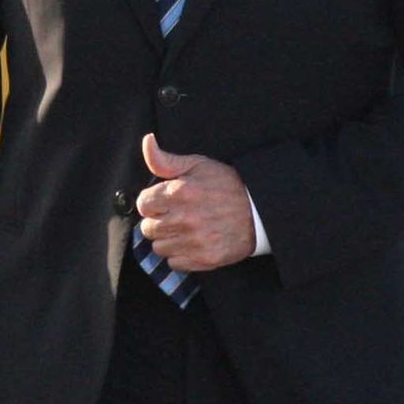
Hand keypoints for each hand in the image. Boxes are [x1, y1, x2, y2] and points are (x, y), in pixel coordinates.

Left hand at [134, 134, 254, 272]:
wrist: (259, 212)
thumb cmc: (226, 185)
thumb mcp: (198, 165)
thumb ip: (166, 159)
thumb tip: (147, 141)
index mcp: (180, 192)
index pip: (143, 204)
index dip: (152, 202)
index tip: (164, 202)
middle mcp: (184, 218)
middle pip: (147, 228)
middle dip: (158, 221)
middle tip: (176, 216)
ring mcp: (194, 241)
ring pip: (158, 247)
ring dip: (168, 239)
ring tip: (185, 229)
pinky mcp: (204, 259)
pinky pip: (174, 263)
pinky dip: (180, 255)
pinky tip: (193, 242)